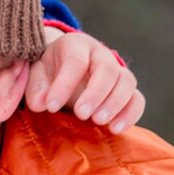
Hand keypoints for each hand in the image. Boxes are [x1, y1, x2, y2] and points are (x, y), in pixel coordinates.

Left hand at [27, 28, 144, 132]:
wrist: (65, 70)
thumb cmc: (49, 71)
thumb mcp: (37, 75)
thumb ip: (36, 88)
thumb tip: (40, 104)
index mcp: (76, 45)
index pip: (75, 61)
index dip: (64, 84)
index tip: (51, 106)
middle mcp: (101, 54)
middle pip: (107, 69)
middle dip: (95, 93)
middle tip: (81, 114)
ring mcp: (118, 71)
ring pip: (126, 82)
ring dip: (115, 104)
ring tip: (98, 121)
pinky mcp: (127, 90)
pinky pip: (137, 99)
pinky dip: (130, 114)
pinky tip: (115, 129)